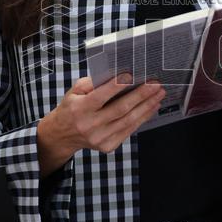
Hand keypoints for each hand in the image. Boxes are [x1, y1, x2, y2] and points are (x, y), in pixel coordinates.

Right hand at [37, 74, 165, 175]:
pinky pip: (129, 130)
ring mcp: (100, 138)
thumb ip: (92, 83)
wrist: (62, 135)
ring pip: (128, 121)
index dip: (116, 86)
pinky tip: (151, 107)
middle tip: (155, 84)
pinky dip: (142, 118)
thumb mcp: (74, 91)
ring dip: (147, 106)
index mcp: (79, 109)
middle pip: (120, 109)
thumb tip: (115, 75)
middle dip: (141, 95)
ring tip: (158, 94)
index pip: (100, 97)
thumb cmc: (71, 108)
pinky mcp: (108, 146)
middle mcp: (90, 125)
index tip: (131, 75)